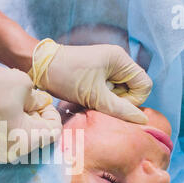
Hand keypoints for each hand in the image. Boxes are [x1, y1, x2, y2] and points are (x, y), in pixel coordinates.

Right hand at [0, 60, 60, 162]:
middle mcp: (14, 153)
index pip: (53, 131)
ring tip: (11, 103)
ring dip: (23, 121)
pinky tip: (0, 111)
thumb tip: (41, 104)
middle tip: (26, 99)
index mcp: (26, 140)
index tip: (40, 100)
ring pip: (22, 138)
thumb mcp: (23, 85)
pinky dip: (9, 126)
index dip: (50, 113)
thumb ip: (38, 98)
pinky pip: (7, 139)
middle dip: (36, 117)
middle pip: (38, 136)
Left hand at [29, 39, 151, 123]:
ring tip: (89, 101)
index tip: (113, 104)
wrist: (40, 66)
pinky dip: (99, 98)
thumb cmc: (67, 77)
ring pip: (119, 93)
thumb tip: (141, 121)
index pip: (144, 85)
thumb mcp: (94, 96)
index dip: (133, 100)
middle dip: (118, 101)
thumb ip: (119, 109)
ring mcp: (106, 68)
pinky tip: (86, 99)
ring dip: (107, 101)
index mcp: (120, 60)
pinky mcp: (96, 75)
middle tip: (98, 104)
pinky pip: (107, 91)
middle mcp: (116, 61)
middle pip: (132, 90)